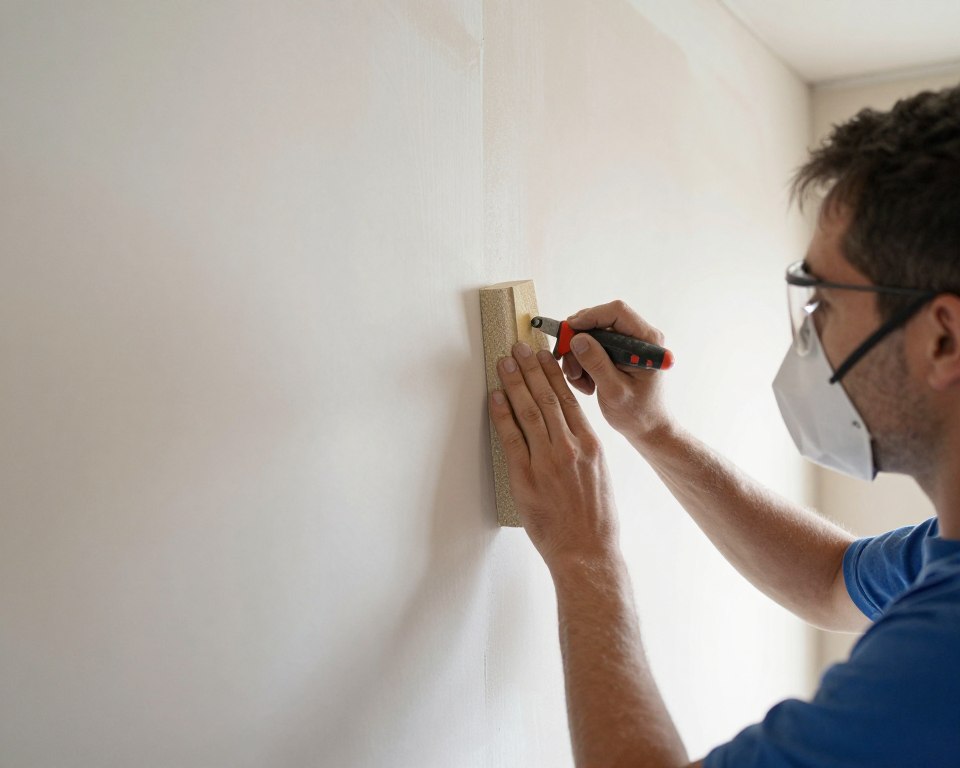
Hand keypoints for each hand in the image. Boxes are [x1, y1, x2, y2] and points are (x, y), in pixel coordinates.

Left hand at [488, 342, 619, 569]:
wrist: (588, 552)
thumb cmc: (596, 520)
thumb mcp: (600, 476)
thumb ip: (584, 450)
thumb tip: (569, 432)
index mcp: (591, 445)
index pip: (569, 399)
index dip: (553, 373)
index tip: (544, 355)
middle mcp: (570, 447)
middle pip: (547, 398)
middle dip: (531, 369)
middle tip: (518, 348)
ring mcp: (547, 462)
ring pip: (529, 412)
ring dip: (515, 384)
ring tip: (505, 363)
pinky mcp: (527, 478)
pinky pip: (511, 439)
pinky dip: (502, 415)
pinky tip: (496, 397)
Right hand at [560, 300, 672, 444]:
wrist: (647, 428)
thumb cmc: (637, 413)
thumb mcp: (614, 391)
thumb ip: (597, 364)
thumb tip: (578, 339)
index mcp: (647, 341)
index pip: (617, 312)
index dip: (590, 316)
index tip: (568, 330)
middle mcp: (639, 337)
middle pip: (600, 322)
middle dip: (578, 341)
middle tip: (565, 360)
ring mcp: (628, 345)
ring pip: (592, 336)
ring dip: (578, 356)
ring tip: (579, 380)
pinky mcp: (618, 353)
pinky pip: (592, 347)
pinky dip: (582, 363)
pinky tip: (586, 382)